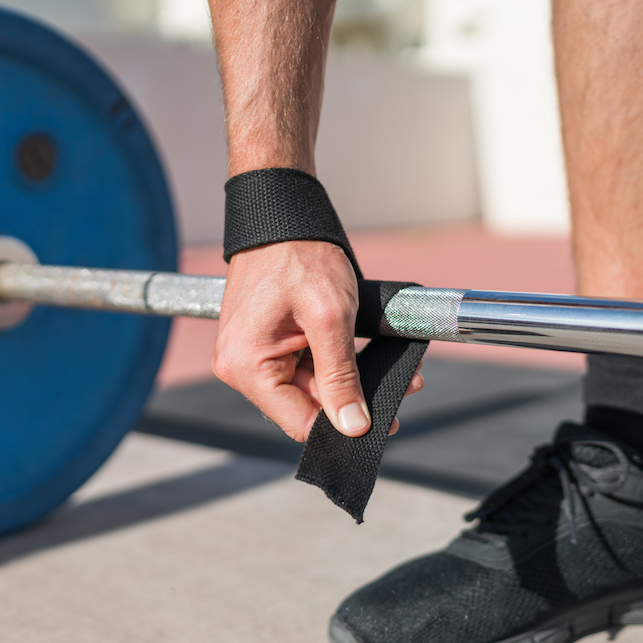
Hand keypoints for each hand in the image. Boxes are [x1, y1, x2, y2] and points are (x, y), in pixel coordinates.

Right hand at [212, 240, 423, 441]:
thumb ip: (340, 376)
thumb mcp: (330, 318)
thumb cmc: (299, 256)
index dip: (343, 425)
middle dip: (352, 399)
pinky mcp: (264, 343)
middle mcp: (239, 366)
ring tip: (389, 369)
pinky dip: (333, 364)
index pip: (299, 422)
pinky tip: (360, 354)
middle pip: (304, 407)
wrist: (282, 217)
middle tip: (402, 388)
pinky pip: (302, 368)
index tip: (385, 420)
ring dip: (347, 381)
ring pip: (309, 388)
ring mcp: (250, 355)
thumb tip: (352, 426)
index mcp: (245, 367)